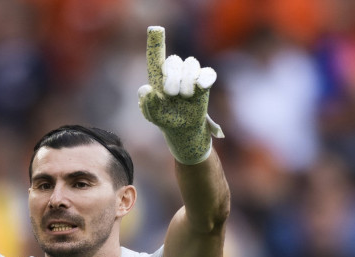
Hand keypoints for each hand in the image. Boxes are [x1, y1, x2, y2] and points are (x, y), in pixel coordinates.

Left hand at [138, 26, 222, 164]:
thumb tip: (147, 89)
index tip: (155, 29)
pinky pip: (207, 73)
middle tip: (171, 95)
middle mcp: (174, 71)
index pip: (156, 55)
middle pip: (174, 60)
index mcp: (158, 75)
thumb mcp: (152, 114)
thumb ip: (147, 103)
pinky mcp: (204, 81)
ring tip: (185, 97)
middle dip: (171, 78)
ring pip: (191, 64)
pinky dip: (204, 79)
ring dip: (186, 83)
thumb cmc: (165, 118)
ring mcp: (190, 74)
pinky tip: (200, 87)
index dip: (155, 41)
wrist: (183, 129)